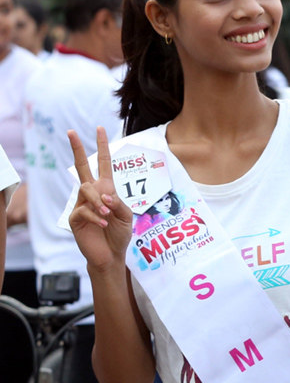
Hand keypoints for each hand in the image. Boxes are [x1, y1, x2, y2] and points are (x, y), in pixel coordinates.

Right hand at [67, 127, 131, 272]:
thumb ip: (118, 203)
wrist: (111, 254)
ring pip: (86, 190)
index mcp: (106, 190)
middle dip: (77, 149)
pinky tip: (104, 223)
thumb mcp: (127, 216)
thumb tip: (104, 195)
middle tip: (70, 131)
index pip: (103, 164)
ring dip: (99, 201)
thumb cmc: (119, 233)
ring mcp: (81, 204)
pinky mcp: (75, 218)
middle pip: (81, 167)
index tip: (100, 128)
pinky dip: (96, 216)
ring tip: (108, 213)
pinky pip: (83, 210)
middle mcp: (92, 194)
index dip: (102, 147)